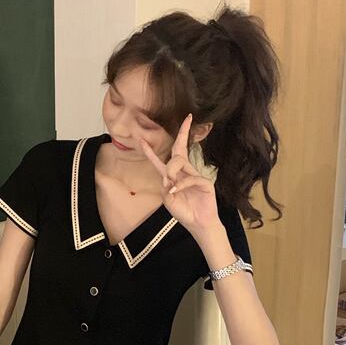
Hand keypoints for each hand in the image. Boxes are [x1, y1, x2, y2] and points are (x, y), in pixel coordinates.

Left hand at [139, 113, 220, 235]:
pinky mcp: (204, 182)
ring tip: (170, 183)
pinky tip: (175, 191)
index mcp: (173, 176)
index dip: (150, 151)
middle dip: (183, 133)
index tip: (141, 139)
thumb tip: (167, 175)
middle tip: (186, 120)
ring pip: (180, 161)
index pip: (160, 160)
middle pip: (179, 149)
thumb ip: (165, 187)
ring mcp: (195, 175)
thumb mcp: (167, 200)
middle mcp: (184, 172)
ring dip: (172, 170)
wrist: (198, 225)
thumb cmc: (183, 212)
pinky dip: (181, 184)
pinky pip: (190, 178)